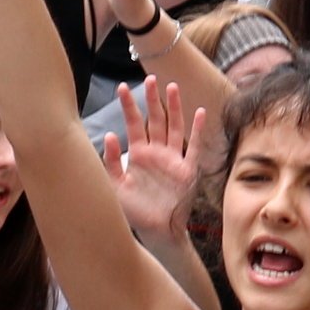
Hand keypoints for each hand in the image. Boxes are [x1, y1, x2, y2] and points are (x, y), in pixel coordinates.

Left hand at [99, 77, 205, 234]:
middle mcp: (157, 152)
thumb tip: (109, 135)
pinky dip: (197, 130)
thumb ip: (110, 162)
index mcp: (139, 153)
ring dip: (174, 108)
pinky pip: (194, 146)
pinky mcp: (188, 170)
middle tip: (150, 78)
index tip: (123, 87)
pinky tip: (199, 112)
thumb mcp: (115, 185)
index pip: (134, 123)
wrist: (156, 231)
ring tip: (172, 87)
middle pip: (156, 119)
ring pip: (175, 127)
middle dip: (153, 99)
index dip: (129, 106)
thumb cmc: (134, 210)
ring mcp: (173, 159)